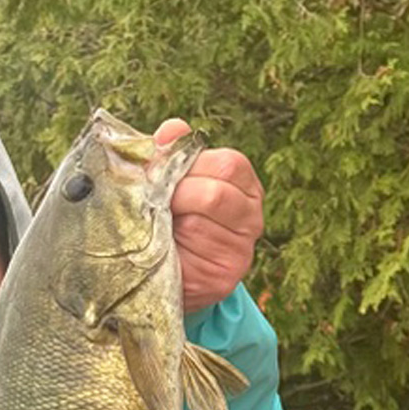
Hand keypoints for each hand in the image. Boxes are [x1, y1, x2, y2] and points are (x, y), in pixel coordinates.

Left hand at [154, 118, 263, 311]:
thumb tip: (171, 131)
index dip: (189, 165)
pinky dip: (169, 248)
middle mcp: (252, 218)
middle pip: (216, 193)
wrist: (168, 273)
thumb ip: (172, 154)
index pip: (228, 164)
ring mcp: (241, 251)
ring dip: (168, 222)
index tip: (161, 174)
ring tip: (158, 226)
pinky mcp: (223, 278)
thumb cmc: (171, 217)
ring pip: (198, 224)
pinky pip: (191, 256)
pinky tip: (162, 248)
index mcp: (245, 186)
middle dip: (178, 194)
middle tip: (156, 203)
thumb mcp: (172, 181)